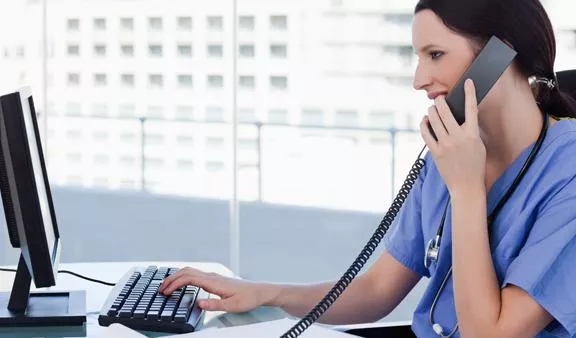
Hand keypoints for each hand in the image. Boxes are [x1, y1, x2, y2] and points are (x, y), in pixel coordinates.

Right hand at [158, 267, 276, 311]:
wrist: (259, 291)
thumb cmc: (247, 298)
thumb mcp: (231, 305)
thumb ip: (214, 304)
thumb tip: (199, 303)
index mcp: (213, 282)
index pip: (189, 278)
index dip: (175, 284)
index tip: (166, 291)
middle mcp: (212, 276)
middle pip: (187, 272)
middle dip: (171, 279)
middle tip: (160, 288)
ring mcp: (213, 276)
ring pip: (190, 271)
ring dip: (177, 276)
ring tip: (167, 285)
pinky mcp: (214, 279)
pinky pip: (195, 274)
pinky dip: (184, 277)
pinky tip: (182, 283)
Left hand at [420, 79, 485, 193]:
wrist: (466, 186)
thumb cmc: (475, 165)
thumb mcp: (479, 145)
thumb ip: (471, 129)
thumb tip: (465, 114)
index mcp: (472, 135)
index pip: (471, 108)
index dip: (470, 93)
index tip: (468, 82)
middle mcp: (458, 138)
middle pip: (446, 111)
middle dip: (441, 101)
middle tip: (440, 97)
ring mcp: (445, 145)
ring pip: (434, 120)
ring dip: (432, 110)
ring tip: (433, 108)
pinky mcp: (435, 152)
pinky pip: (426, 133)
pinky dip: (424, 124)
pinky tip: (425, 120)